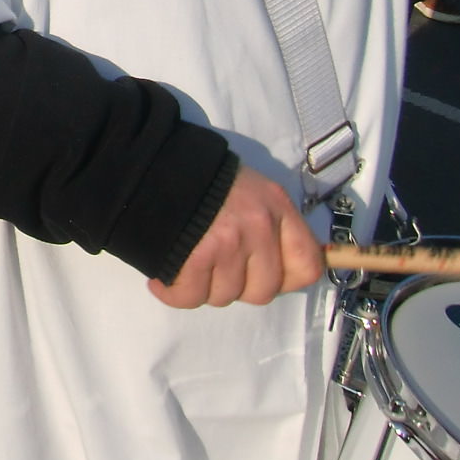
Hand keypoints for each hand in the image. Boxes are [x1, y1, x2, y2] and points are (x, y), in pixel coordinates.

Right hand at [147, 165, 324, 308]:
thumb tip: (282, 268)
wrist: (152, 163)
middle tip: (217, 269)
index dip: (288, 280)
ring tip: (189, 263)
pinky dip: (174, 293)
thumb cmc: (202, 178)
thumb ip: (272, 225)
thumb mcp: (251, 190)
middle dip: (238, 287)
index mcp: (277, 207)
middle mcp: (259, 227)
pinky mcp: (196, 257)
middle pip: (263, 291)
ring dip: (204, 287)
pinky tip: (165, 278)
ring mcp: (228, 243)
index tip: (262, 274)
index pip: (308, 266)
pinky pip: (191, 297)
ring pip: (225, 296)